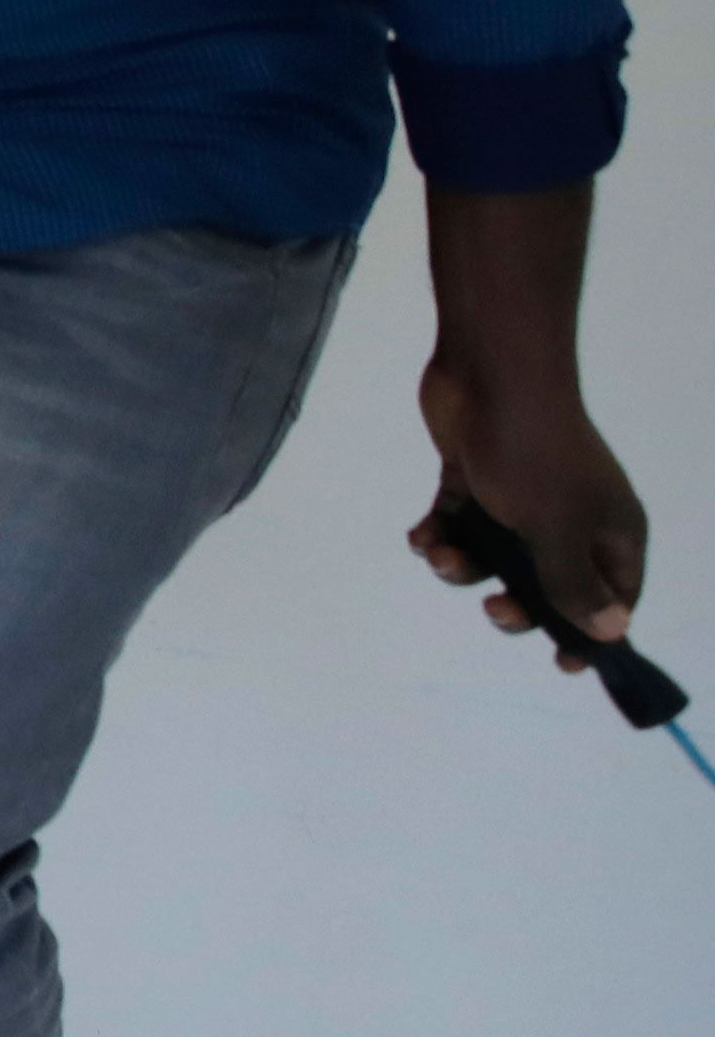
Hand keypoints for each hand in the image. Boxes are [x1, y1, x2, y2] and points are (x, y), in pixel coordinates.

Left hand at [411, 345, 647, 651]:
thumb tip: (612, 632)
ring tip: (441, 552)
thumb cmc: (534, 454)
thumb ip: (575, 584)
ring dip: (462, 564)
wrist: (488, 373)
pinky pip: (458, 523)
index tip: (563, 663)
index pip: (613, 595)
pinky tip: (423, 533)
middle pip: (547, 584)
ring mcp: (521, 496)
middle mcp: (572, 515)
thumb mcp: (557, 530)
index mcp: (611, 530)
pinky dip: (439, 532)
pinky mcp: (476, 477)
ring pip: (492, 555)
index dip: (591, 631)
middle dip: (515, 603)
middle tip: (494, 607)